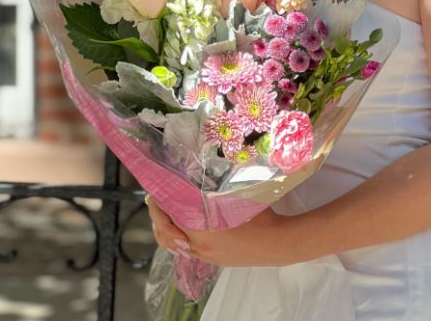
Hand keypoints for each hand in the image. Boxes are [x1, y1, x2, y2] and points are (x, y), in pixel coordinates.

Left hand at [146, 196, 294, 266]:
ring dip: (165, 230)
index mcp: (203, 230)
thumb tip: (201, 170)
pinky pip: (186, 251)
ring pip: (173, 246)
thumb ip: (216, 187)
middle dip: (157, 217)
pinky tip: (182, 228)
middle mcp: (199, 247)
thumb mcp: (237, 195)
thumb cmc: (260, 216)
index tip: (154, 190)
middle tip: (155, 200)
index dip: (158, 205)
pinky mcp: (212, 260)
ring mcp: (205, 256)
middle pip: (166, 234)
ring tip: (164, 214)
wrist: (277, 243)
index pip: (170, 217)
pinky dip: (178, 239)